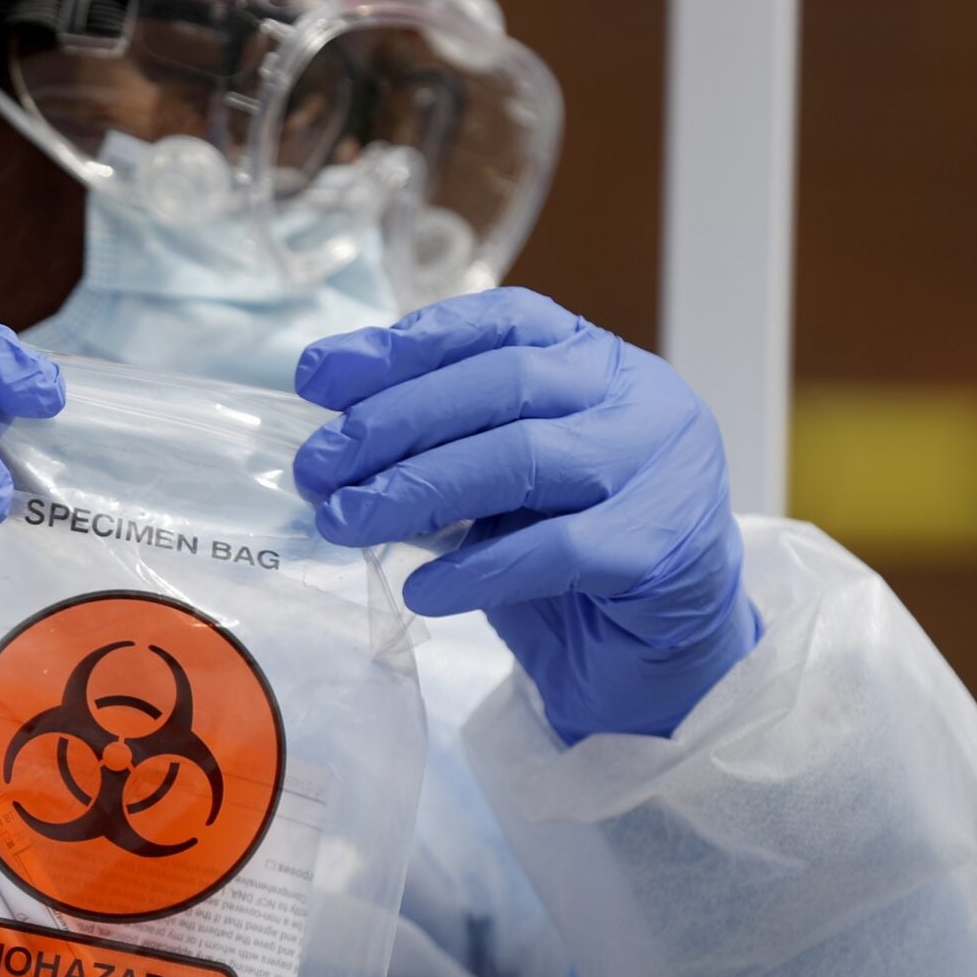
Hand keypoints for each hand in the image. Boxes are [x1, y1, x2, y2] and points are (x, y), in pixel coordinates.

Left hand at [292, 288, 759, 743]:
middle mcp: (638, 398)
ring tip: (343, 521)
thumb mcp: (499, 482)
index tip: (317, 376)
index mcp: (596, 361)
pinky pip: (555, 549)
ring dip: (417, 488)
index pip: (498, 322)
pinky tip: (420, 589)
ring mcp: (660, 469)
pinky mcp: (660, 549)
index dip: (403, 344)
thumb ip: (442, 443)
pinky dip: (476, 568)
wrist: (659, 654)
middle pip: (502, 383)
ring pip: (523, 459)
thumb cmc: (569, 556)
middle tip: (317, 465)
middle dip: (393, 420)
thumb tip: (331, 436)